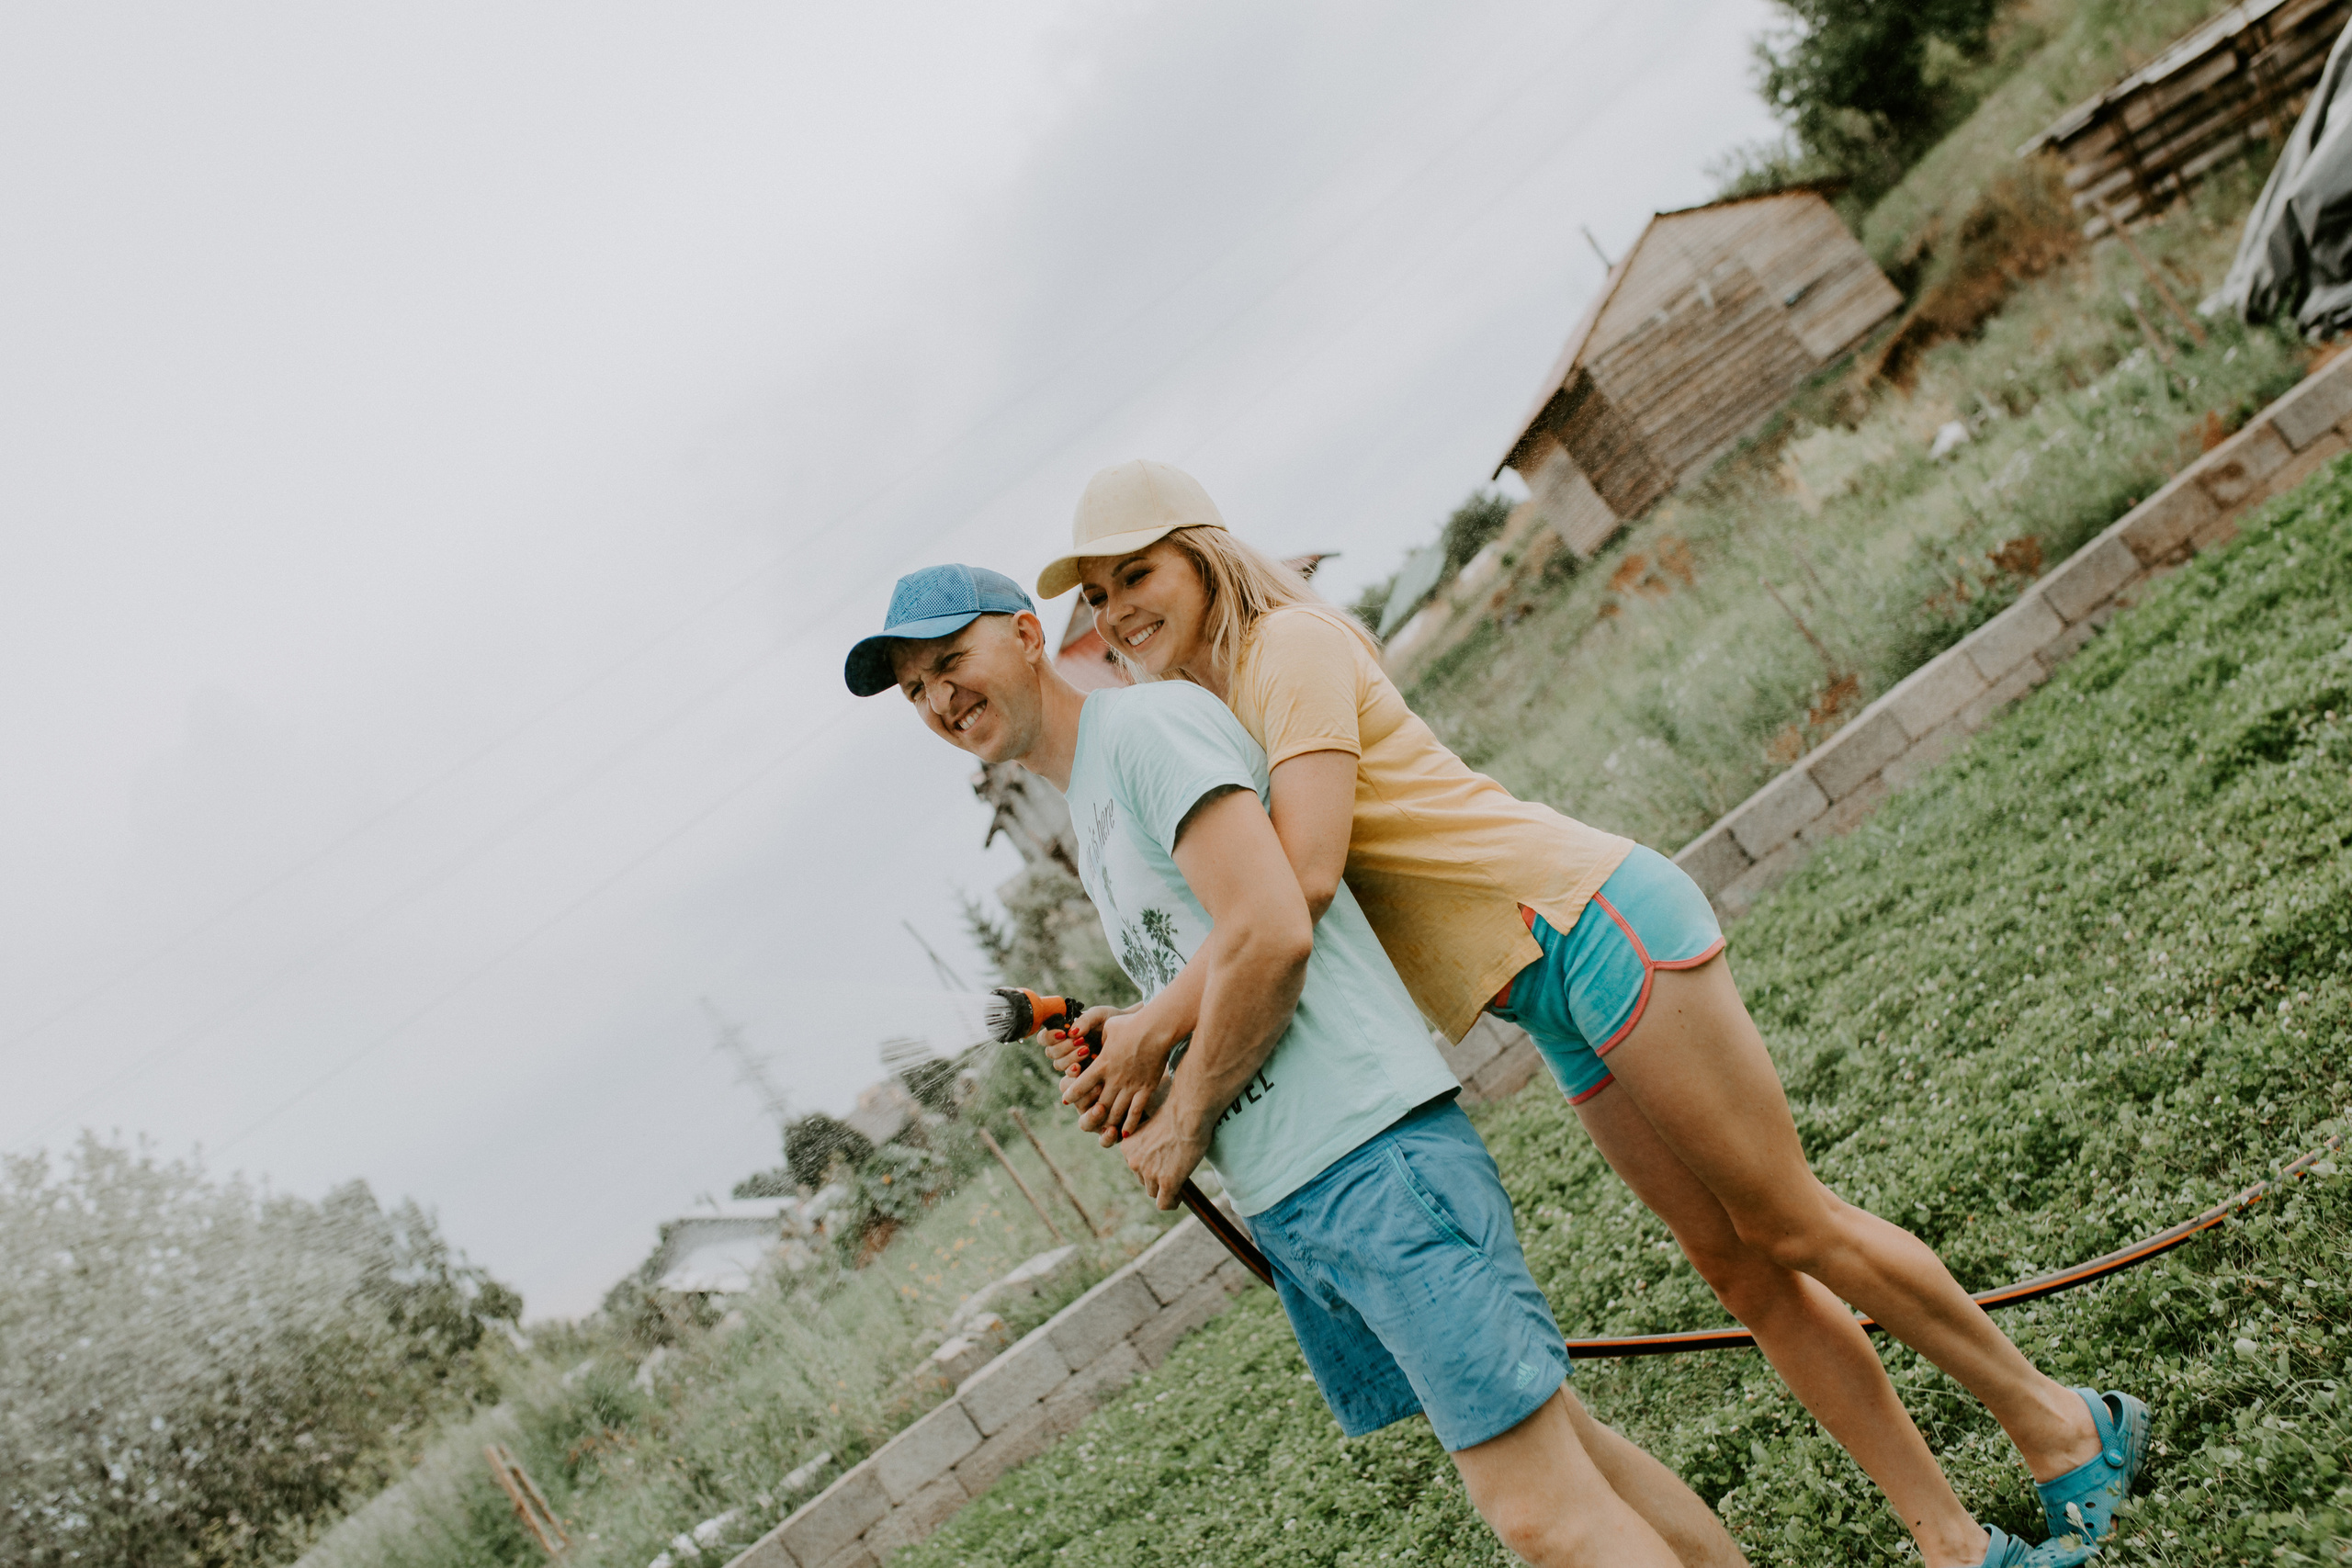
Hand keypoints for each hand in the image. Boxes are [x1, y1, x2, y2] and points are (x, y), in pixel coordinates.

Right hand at [1043, 1005, 1120, 1081]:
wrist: (1130, 1035)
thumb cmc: (1111, 1020)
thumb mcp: (1099, 1015)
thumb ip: (1085, 1020)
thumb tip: (1071, 1031)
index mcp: (1063, 1032)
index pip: (1044, 1037)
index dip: (1049, 1036)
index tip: (1064, 1033)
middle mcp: (1064, 1048)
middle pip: (1052, 1053)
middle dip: (1065, 1048)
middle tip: (1082, 1042)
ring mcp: (1072, 1062)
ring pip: (1060, 1065)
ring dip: (1071, 1059)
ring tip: (1088, 1052)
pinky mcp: (1082, 1075)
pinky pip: (1072, 1081)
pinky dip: (1078, 1076)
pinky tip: (1086, 1069)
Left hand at [1065, 1011, 1176, 1144]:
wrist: (1157, 1029)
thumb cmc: (1131, 1024)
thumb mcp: (1109, 1026)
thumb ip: (1095, 1033)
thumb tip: (1081, 1033)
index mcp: (1102, 1064)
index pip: (1080, 1085)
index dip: (1071, 1095)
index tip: (1066, 1100)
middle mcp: (1114, 1079)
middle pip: (1098, 1105)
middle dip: (1091, 1115)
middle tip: (1088, 1119)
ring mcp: (1130, 1086)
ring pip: (1116, 1112)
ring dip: (1109, 1122)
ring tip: (1106, 1129)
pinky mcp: (1145, 1088)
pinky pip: (1136, 1111)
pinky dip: (1129, 1124)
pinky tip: (1125, 1133)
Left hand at [1119, 1084, 1204, 1209]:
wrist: (1188, 1113)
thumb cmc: (1176, 1113)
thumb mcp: (1153, 1127)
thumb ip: (1149, 1143)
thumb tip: (1159, 1156)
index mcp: (1127, 1147)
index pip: (1136, 1166)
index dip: (1150, 1167)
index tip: (1161, 1166)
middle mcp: (1133, 1161)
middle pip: (1144, 1180)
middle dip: (1157, 1178)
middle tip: (1173, 1171)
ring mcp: (1149, 1173)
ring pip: (1154, 1192)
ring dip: (1165, 1189)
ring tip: (1179, 1181)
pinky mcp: (1166, 1182)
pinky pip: (1164, 1203)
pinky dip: (1172, 1202)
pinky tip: (1180, 1196)